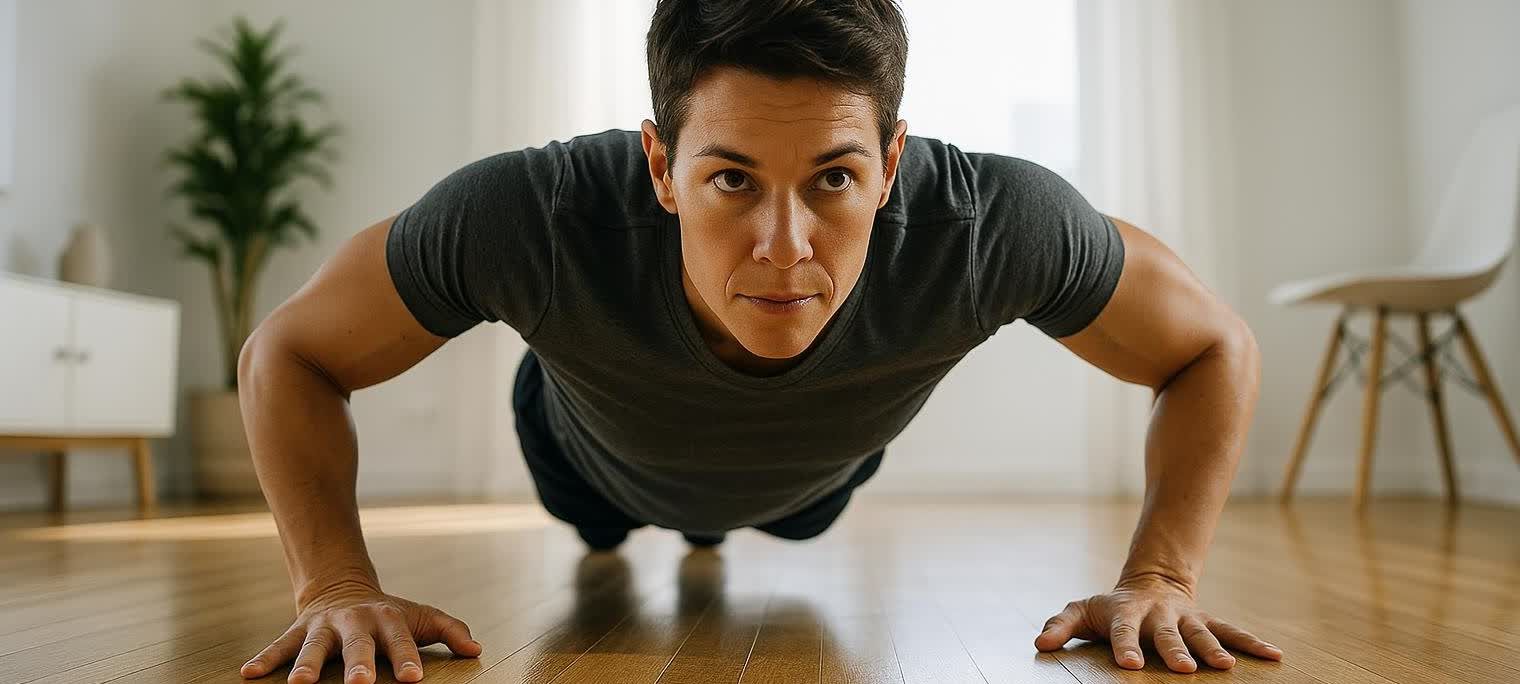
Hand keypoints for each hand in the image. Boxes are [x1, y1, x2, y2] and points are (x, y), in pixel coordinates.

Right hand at [239, 578, 482, 682]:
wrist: (343, 586)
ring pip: (313, 645)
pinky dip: (264, 659)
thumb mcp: (420, 617)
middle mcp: (354, 621)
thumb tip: (476, 649)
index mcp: (387, 618)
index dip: (407, 658)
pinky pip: (279, 645)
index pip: (400, 639)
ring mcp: (324, 626)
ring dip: (306, 665)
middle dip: (358, 664)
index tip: (413, 680)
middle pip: (357, 644)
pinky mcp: (298, 631)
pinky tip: (248, 674)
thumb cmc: (389, 615)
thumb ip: (448, 630)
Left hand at [1033, 575, 1283, 672]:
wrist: (1150, 583)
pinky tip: (1273, 656)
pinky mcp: (1207, 621)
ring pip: (1202, 633)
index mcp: (1127, 614)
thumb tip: (1040, 644)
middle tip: (1182, 669)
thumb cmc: (1110, 607)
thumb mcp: (1081, 611)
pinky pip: (1232, 631)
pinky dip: (1252, 643)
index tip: (1129, 665)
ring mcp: (1186, 618)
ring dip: (1214, 650)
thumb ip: (1060, 625)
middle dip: (1175, 650)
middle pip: (1167, 634)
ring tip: (1227, 668)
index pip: (1123, 631)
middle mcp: (1159, 616)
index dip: (1126, 647)